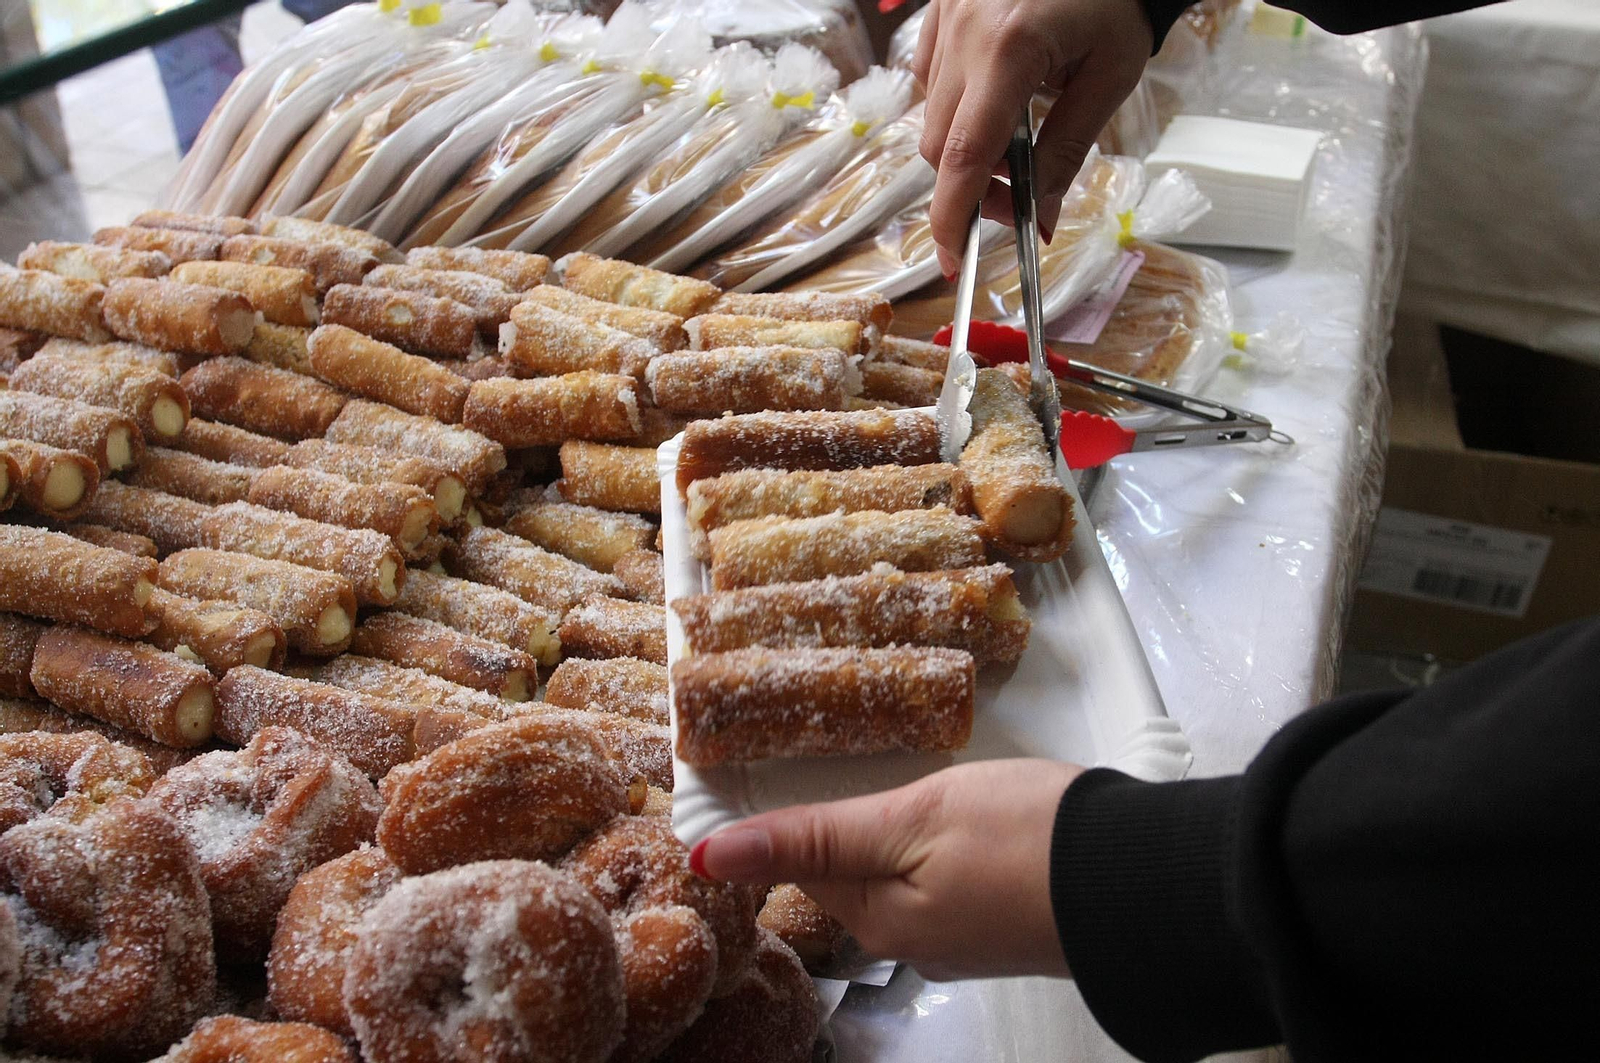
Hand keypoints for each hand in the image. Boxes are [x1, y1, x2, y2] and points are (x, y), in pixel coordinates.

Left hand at [690, 758, 1084, 980]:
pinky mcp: (1001, 915)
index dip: (775, 810)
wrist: (1148, 877)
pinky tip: (950, 807)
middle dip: (835, 814)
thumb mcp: (911, 819)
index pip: (798, 859)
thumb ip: (813, 836)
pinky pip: (938, 874)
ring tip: (891, 766)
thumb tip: (711, 858)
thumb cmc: (1031, 840)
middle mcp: (911, 939)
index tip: (754, 758)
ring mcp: (960, 932)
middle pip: (846, 866)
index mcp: (877, 918)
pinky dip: (930, 838)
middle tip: (825, 741)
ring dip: (884, 824)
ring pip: (894, 867)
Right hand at [912, 0, 1152, 275]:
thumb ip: (1065, 153)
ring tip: (1014, 140)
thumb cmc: (1118, 4)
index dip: (953, 216)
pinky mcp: (939, 10)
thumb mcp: (1108, 81)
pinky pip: (930, 78)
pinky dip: (956, 108)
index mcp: (1011, 49)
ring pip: (931, 116)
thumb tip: (1038, 221)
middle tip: (1016, 198)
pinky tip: (993, 99)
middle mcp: (964, 32)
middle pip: (939, 145)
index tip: (953, 259)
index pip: (963, 156)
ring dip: (965, 147)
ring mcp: (945, 17)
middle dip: (969, 186)